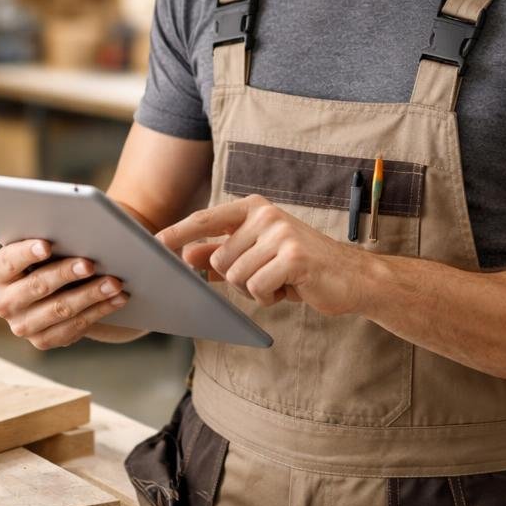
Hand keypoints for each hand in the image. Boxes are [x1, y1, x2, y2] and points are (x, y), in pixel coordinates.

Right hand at [0, 224, 130, 349]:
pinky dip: (100, 311)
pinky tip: (119, 297)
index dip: (26, 253)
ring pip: (60, 310)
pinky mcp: (44, 341)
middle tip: (91, 262)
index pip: (7, 261)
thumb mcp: (34, 234)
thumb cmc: (53, 250)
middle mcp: (4, 303)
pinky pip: (74, 328)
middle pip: (36, 287)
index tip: (47, 244)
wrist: (69, 282)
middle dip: (66, 273)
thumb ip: (11, 224)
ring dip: (90, 295)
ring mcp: (23, 325)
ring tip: (115, 281)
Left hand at [156, 195, 365, 315]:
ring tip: (281, 282)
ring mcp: (280, 233)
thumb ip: (222, 252)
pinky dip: (269, 297)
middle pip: (219, 261)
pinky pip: (257, 288)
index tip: (153, 245)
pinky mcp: (293, 256)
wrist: (351, 278)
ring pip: (236, 277)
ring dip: (255, 290)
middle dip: (237, 280)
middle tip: (267, 277)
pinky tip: (290, 289)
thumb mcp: (258, 255)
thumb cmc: (300, 267)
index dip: (177, 233)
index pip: (205, 219)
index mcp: (254, 208)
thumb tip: (186, 255)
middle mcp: (265, 214)